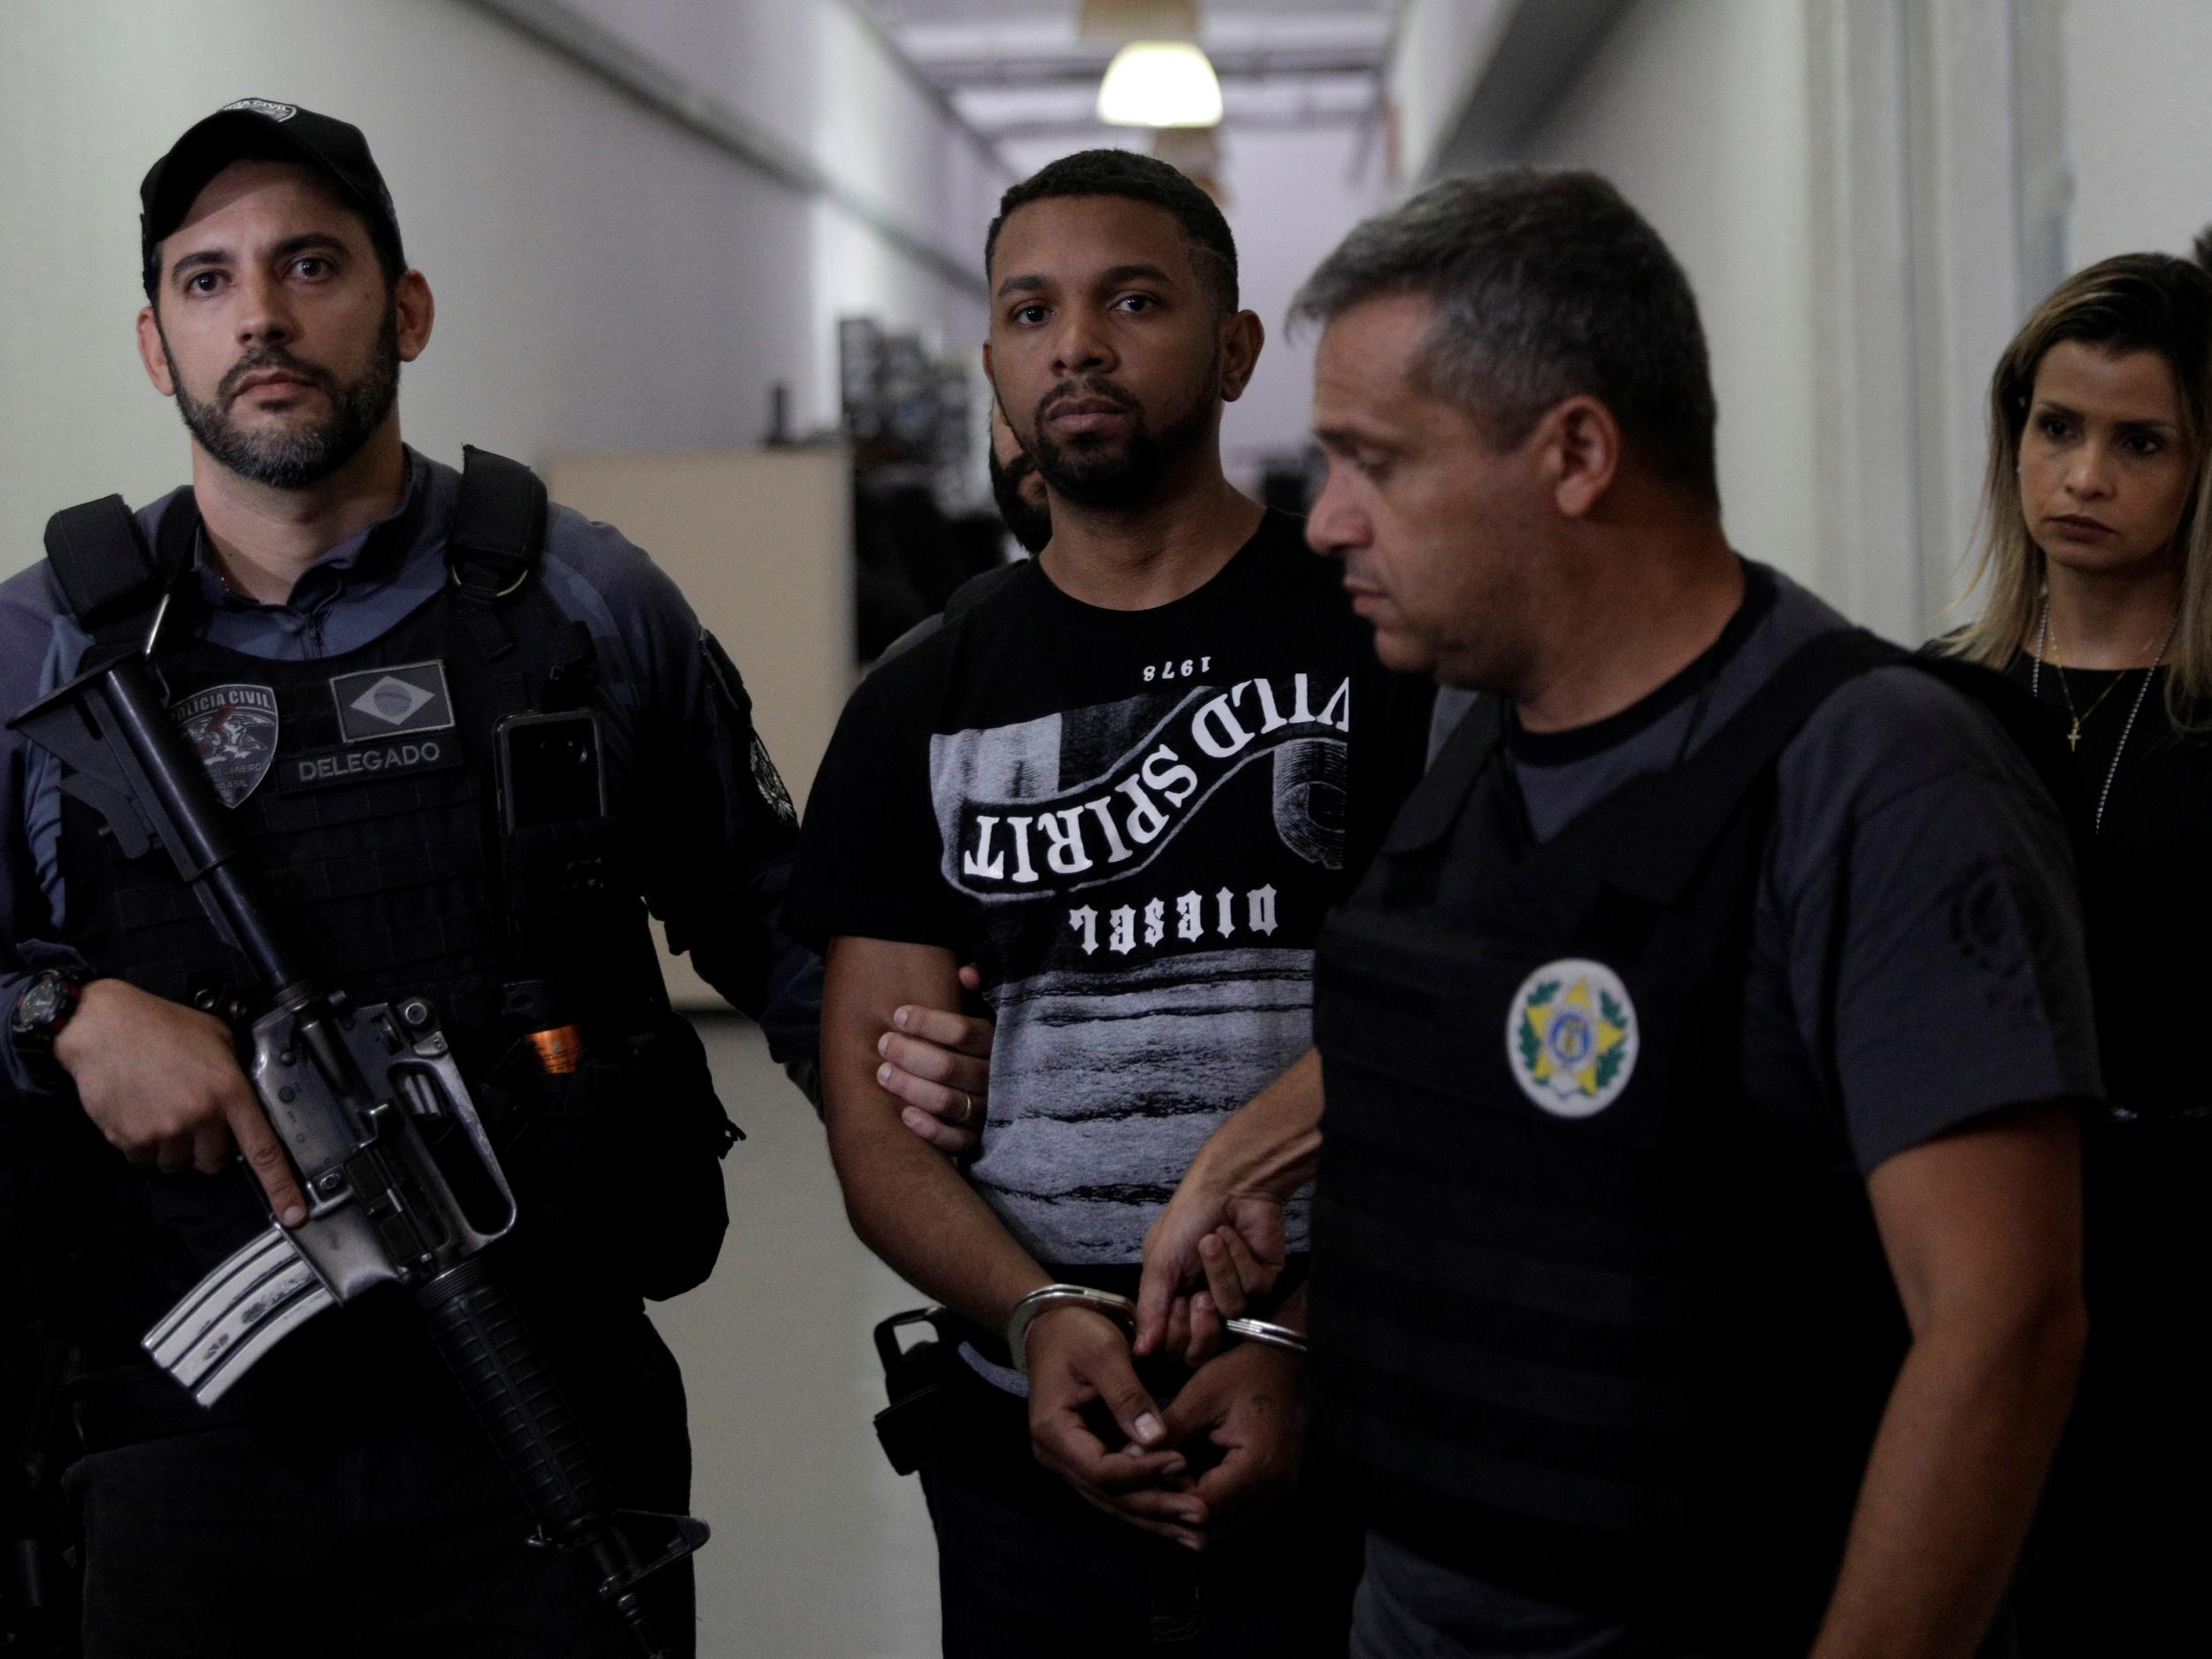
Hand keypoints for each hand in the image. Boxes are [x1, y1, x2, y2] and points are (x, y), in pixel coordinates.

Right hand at [54, 978, 307, 1225]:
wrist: (103, 1026)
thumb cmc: (161, 1026)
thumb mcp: (218, 1039)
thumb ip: (235, 1073)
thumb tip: (245, 1100)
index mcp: (229, 1092)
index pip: (263, 1149)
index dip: (281, 1186)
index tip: (294, 1214)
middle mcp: (199, 1116)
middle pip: (214, 1163)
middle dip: (207, 1148)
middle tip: (193, 1117)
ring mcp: (163, 1130)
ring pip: (177, 1164)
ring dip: (173, 1147)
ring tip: (162, 1108)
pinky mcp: (129, 1138)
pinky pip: (144, 1159)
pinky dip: (143, 1144)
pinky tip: (140, 1111)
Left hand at [879, 962, 993, 1153]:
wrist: (1001, 1097)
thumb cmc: (976, 1050)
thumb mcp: (983, 1018)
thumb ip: (977, 995)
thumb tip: (966, 971)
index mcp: (996, 1044)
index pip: (964, 1032)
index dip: (929, 1023)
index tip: (899, 1015)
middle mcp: (994, 1078)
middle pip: (949, 1067)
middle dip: (911, 1054)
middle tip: (883, 1044)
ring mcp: (987, 1111)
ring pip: (948, 1102)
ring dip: (911, 1087)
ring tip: (882, 1073)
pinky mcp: (978, 1139)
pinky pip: (955, 1139)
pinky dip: (930, 1129)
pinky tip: (904, 1115)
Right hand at [1024, 1305, 1206, 1548]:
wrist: (1053, 1327)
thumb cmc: (1077, 1333)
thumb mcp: (1103, 1352)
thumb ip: (1127, 1394)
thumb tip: (1156, 1440)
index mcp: (1054, 1431)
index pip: (1102, 1470)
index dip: (1144, 1472)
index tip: (1184, 1461)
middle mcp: (1056, 1457)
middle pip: (1110, 1496)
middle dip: (1158, 1508)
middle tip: (1202, 1515)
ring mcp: (1070, 1463)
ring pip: (1114, 1503)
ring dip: (1157, 1519)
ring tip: (1198, 1534)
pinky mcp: (1088, 1461)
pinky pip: (1118, 1492)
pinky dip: (1148, 1505)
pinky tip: (1178, 1521)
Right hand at [1136, 1184, 1285, 1364]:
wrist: (1228, 1184)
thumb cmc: (1188, 1215)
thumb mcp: (1159, 1260)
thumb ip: (1151, 1307)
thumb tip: (1140, 1349)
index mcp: (1174, 1299)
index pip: (1174, 1346)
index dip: (1175, 1336)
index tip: (1175, 1310)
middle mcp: (1204, 1302)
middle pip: (1204, 1346)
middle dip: (1201, 1319)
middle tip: (1196, 1294)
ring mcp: (1235, 1293)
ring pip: (1230, 1312)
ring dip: (1218, 1271)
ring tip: (1212, 1241)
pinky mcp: (1263, 1280)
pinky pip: (1252, 1289)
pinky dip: (1238, 1259)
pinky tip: (1232, 1236)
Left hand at [1157, 1342, 1304, 1546]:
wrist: (1282, 1362)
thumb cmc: (1241, 1372)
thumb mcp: (1200, 1396)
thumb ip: (1168, 1431)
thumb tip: (1126, 1458)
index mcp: (1259, 1466)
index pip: (1203, 1506)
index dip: (1170, 1496)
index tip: (1145, 1476)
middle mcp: (1274, 1490)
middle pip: (1214, 1525)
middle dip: (1178, 1509)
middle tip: (1150, 1483)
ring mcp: (1277, 1495)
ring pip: (1224, 1526)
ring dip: (1193, 1511)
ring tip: (1166, 1481)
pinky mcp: (1274, 1492)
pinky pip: (1236, 1514)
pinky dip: (1210, 1506)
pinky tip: (1187, 1482)